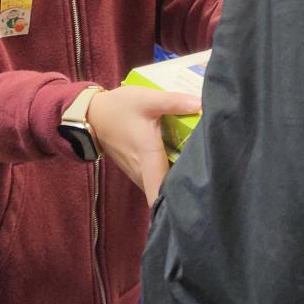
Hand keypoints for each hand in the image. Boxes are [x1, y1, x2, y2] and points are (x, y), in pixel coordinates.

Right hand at [88, 87, 199, 204]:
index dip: (175, 202)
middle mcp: (142, 172)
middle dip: (186, 189)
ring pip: (160, 186)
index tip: (196, 203)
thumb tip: (202, 104)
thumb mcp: (147, 99)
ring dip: (176, 183)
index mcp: (148, 157)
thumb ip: (174, 101)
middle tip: (211, 178)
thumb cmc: (119, 108)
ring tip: (201, 172)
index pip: (159, 192)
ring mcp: (137, 174)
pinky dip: (166, 177)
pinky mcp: (135, 171)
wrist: (92, 115)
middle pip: (166, 191)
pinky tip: (181, 165)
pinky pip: (154, 180)